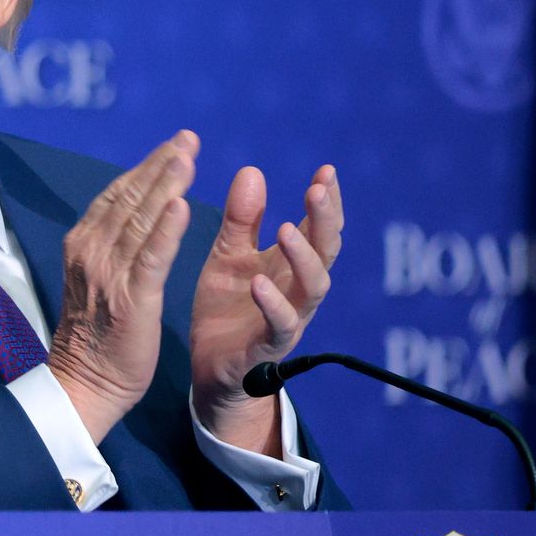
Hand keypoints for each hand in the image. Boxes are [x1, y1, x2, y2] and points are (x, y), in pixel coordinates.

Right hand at [47, 132, 197, 441]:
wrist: (85, 382)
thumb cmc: (97, 334)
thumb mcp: (96, 277)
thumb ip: (110, 243)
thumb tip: (130, 212)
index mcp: (84, 243)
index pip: (118, 195)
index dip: (147, 167)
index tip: (175, 145)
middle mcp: (92, 250)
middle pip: (129, 198)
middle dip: (160, 165)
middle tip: (188, 138)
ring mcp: (109, 273)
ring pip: (141, 220)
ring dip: (165, 185)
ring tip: (187, 157)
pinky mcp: (131, 298)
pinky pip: (151, 258)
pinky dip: (166, 230)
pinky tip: (182, 206)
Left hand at [190, 164, 341, 453]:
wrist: (209, 365)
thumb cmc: (228, 305)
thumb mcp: (229, 254)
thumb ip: (242, 218)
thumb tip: (253, 170)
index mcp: (289, 264)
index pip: (318, 228)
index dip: (326, 201)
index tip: (326, 171)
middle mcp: (297, 289)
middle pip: (325, 252)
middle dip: (326, 220)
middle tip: (318, 189)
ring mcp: (288, 318)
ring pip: (313, 288)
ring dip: (304, 258)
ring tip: (288, 230)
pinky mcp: (266, 346)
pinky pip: (280, 325)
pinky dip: (273, 303)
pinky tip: (259, 282)